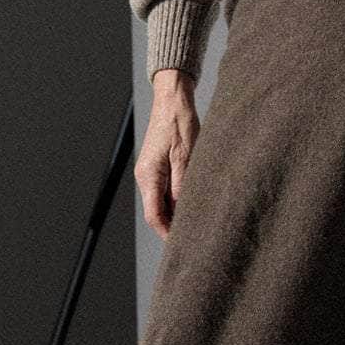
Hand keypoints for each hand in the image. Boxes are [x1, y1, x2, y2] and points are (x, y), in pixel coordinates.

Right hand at [137, 70, 198, 238]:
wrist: (173, 99)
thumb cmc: (180, 122)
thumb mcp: (186, 155)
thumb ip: (183, 185)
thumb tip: (184, 210)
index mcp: (149, 176)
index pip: (155, 216)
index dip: (167, 233)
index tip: (183, 245)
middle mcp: (146, 176)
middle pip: (157, 212)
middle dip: (173, 227)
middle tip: (195, 238)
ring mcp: (151, 172)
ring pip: (162, 202)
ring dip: (177, 213)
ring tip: (198, 222)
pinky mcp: (159, 166)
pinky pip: (166, 190)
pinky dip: (178, 199)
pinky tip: (194, 202)